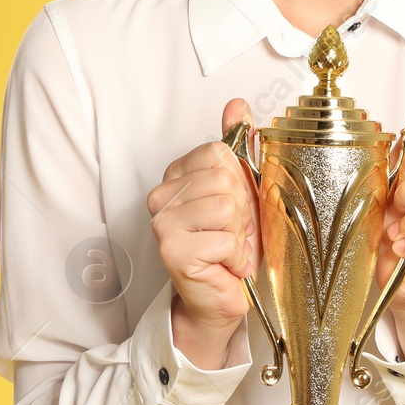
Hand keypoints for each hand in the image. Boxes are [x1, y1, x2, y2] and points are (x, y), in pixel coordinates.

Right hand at [147, 99, 260, 366]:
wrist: (221, 298)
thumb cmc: (231, 247)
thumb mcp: (243, 191)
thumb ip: (239, 146)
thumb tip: (237, 105)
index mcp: (176, 175)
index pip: (219, 152)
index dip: (240, 183)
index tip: (234, 209)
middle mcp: (161, 195)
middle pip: (224, 178)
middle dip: (241, 211)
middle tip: (232, 234)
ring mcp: (162, 222)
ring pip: (226, 206)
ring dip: (238, 235)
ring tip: (227, 250)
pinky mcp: (172, 249)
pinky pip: (225, 238)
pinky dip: (236, 256)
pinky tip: (224, 265)